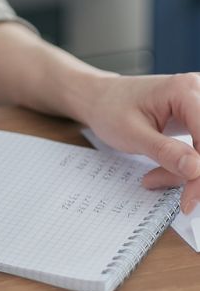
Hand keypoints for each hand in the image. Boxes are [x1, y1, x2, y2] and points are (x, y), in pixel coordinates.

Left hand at [82, 73, 199, 211]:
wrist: (100, 99)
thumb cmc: (110, 110)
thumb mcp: (132, 134)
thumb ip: (164, 151)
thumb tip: (197, 169)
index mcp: (186, 90)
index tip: (190, 199)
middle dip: (194, 173)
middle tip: (174, 194)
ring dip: (186, 172)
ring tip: (153, 178)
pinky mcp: (198, 120)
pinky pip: (199, 149)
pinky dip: (184, 165)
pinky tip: (161, 171)